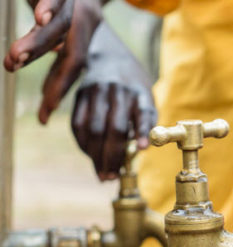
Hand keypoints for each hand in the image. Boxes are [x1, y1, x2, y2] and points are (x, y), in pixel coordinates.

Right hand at [12, 0, 102, 125]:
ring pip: (58, 25)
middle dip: (49, 72)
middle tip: (18, 82)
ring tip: (16, 57)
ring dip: (38, 42)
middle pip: (70, 50)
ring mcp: (74, 4)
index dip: (58, 91)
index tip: (45, 116)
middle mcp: (82, 22)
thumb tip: (34, 83)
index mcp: (82, 36)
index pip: (72, 70)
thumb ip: (48, 51)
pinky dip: (48, 5)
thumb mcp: (61, 30)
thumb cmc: (67, 7)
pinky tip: (39, 14)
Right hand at [72, 23, 155, 178]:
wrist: (108, 56)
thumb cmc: (134, 88)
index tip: (143, 148)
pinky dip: (83, 144)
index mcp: (140, 93)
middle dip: (113, 156)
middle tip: (112, 177)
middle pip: (114, 128)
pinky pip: (77, 123)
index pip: (142, 113)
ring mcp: (96, 92)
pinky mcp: (80, 95)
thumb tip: (143, 149)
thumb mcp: (148, 99)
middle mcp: (118, 91)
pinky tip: (90, 156)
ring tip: (102, 174)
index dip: (142, 131)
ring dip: (96, 156)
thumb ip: (148, 123)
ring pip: (93, 129)